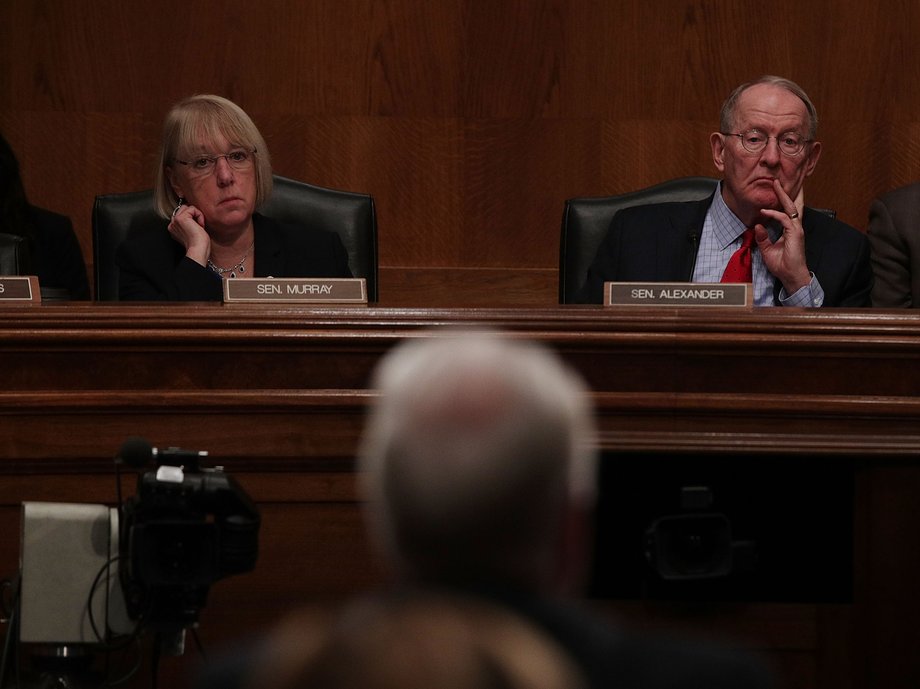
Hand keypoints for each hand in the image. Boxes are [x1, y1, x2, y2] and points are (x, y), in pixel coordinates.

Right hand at [168, 202, 209, 266]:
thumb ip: (190, 223)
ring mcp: (175, 220)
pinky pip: (193, 208)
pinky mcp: (181, 218)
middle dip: (194, 215)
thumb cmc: (199, 244)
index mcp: (174, 228)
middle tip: (199, 228)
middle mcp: (172, 223)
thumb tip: (195, 215)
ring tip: (199, 226)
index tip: (197, 229)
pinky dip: (200, 215)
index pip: (183, 214)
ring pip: (188, 207)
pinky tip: (200, 225)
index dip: (193, 218)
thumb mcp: (193, 231)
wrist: (198, 249)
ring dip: (197, 215)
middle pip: (184, 208)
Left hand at [753, 179, 810, 294]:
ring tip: (776, 185)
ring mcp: (796, 229)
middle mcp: (794, 227)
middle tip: (777, 181)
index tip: (774, 192)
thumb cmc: (782, 264)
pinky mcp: (795, 234)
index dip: (781, 201)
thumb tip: (757, 225)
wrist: (791, 276)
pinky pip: (784, 219)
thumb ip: (762, 237)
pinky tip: (765, 212)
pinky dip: (775, 214)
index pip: (786, 211)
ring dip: (783, 196)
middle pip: (791, 205)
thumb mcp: (767, 249)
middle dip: (784, 192)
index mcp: (789, 229)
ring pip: (791, 208)